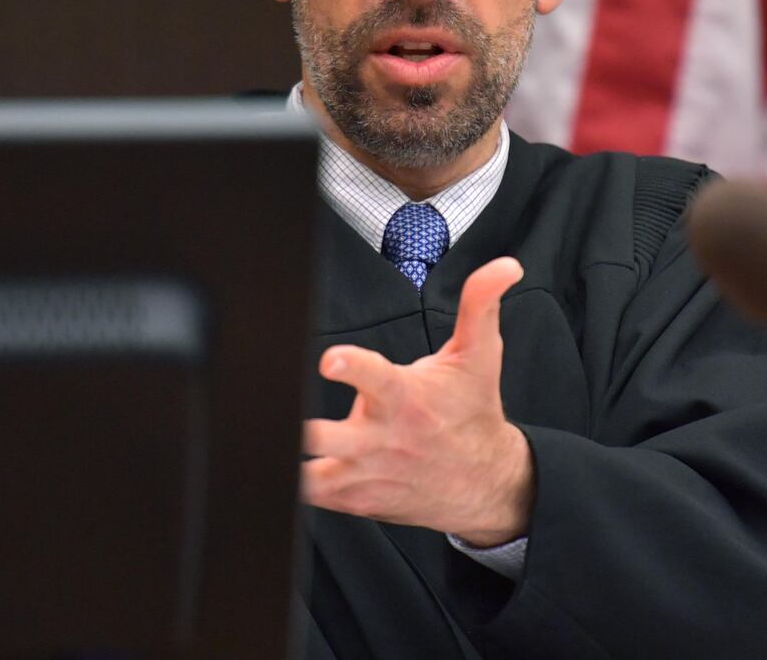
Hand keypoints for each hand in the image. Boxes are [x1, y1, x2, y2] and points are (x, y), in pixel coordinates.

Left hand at [301, 256, 532, 545]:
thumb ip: (479, 304)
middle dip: (304, 430)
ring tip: (261, 440)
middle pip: (328, 438)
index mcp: (405, 398)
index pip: (376, 378)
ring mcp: (365, 473)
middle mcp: (381, 439)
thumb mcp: (480, 356)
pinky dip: (290, 482)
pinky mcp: (354, 499)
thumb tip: (505, 265)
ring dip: (287, 460)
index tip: (329, 360)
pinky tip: (276, 459)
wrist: (485, 482)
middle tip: (279, 411)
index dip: (351, 367)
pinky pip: (310, 495)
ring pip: (311, 476)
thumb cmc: (474, 412)